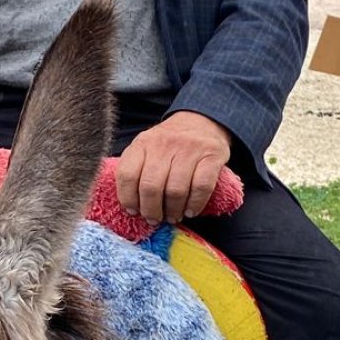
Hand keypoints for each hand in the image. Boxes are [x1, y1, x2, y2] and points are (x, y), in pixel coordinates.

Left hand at [116, 111, 230, 224]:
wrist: (202, 120)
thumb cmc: (170, 144)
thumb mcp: (146, 148)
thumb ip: (136, 170)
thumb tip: (131, 208)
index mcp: (142, 143)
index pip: (127, 175)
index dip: (128, 199)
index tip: (134, 211)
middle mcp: (164, 144)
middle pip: (151, 186)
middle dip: (151, 210)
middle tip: (154, 219)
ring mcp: (189, 148)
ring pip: (175, 190)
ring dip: (173, 211)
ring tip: (173, 216)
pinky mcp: (212, 155)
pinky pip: (201, 187)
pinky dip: (195, 204)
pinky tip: (190, 211)